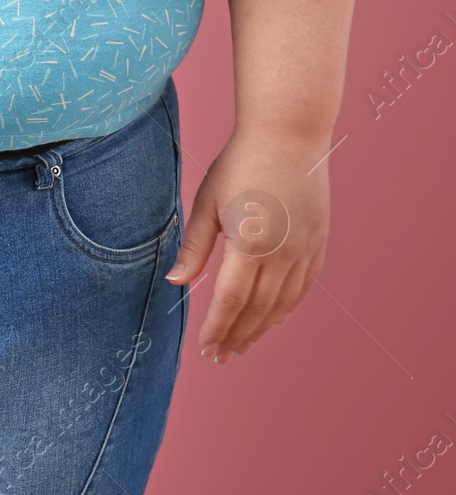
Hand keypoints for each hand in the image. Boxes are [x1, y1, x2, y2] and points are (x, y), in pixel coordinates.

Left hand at [165, 128, 329, 362]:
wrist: (288, 136)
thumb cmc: (239, 164)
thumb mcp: (207, 202)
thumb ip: (195, 247)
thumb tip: (175, 282)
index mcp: (249, 245)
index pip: (230, 301)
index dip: (218, 328)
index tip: (207, 350)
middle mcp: (282, 253)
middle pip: (257, 309)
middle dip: (237, 337)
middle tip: (221, 357)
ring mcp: (305, 249)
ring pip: (283, 303)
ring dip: (261, 328)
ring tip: (242, 345)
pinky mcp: (318, 241)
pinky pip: (303, 286)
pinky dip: (287, 308)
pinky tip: (273, 319)